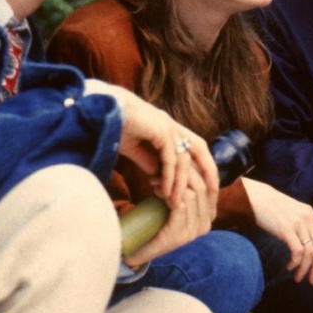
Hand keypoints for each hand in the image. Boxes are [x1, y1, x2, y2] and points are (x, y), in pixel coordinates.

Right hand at [85, 80, 218, 208]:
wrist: (100, 109)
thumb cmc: (113, 126)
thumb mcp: (133, 147)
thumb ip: (148, 159)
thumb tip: (158, 175)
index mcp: (167, 126)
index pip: (192, 145)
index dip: (201, 162)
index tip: (206, 182)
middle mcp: (171, 124)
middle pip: (199, 147)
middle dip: (207, 169)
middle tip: (212, 191)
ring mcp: (167, 125)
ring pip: (182, 159)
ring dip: (180, 183)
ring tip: (175, 203)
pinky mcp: (160, 129)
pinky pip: (170, 158)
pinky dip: (169, 176)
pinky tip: (164, 191)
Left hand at [123, 165, 213, 267]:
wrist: (137, 251)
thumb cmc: (155, 223)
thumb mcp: (174, 202)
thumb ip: (185, 188)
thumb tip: (187, 160)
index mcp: (208, 216)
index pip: (212, 184)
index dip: (196, 169)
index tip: (175, 162)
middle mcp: (206, 224)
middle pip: (204, 186)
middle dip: (184, 172)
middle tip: (162, 168)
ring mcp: (194, 231)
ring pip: (193, 193)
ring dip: (173, 182)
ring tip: (155, 179)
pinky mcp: (180, 234)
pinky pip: (181, 205)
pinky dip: (168, 194)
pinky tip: (156, 190)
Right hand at [242, 177, 312, 283]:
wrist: (255, 196)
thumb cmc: (270, 206)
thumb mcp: (291, 212)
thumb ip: (299, 224)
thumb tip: (302, 242)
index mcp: (310, 214)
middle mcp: (308, 218)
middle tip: (312, 280)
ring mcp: (298, 223)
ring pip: (311, 252)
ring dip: (305, 268)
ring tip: (298, 277)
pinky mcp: (287, 229)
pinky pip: (298, 251)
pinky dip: (296, 262)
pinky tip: (290, 266)